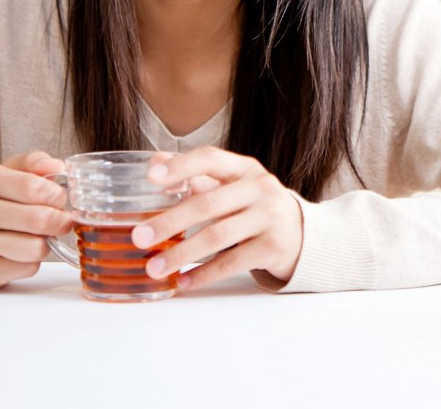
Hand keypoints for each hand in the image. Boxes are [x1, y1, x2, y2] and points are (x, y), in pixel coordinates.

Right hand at [0, 151, 71, 287]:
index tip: (59, 198)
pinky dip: (34, 261)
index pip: (34, 187)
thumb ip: (36, 163)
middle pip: (38, 219)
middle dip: (60, 220)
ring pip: (36, 248)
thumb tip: (57, 166)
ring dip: (47, 242)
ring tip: (40, 235)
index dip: (56, 195)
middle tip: (60, 219)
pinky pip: (28, 268)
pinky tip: (23, 252)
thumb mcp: (13, 172)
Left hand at [130, 148, 303, 290]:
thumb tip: (155, 161)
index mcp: (244, 168)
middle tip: (140, 238)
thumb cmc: (255, 207)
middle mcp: (260, 188)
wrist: (301, 234)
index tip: (150, 178)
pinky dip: (204, 274)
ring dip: (181, 254)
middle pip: (208, 203)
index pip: (210, 159)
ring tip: (155, 268)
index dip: (180, 166)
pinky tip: (183, 282)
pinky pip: (232, 262)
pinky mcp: (274, 247)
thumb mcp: (232, 185)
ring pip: (217, 236)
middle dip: (169, 222)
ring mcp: (270, 217)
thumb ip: (196, 174)